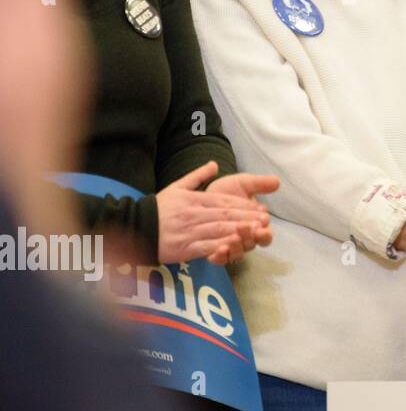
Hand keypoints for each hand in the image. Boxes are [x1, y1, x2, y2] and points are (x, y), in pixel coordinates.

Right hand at [156, 160, 272, 264]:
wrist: (134, 226)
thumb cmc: (159, 208)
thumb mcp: (177, 187)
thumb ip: (197, 176)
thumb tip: (214, 163)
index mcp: (194, 199)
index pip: (224, 201)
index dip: (244, 205)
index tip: (260, 207)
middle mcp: (194, 214)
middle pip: (226, 214)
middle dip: (247, 217)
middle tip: (265, 220)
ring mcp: (189, 231)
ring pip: (219, 229)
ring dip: (240, 230)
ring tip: (257, 231)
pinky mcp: (184, 247)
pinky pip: (205, 247)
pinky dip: (220, 247)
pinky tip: (234, 247)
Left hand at [206, 171, 278, 254]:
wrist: (203, 196)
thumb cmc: (227, 191)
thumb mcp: (244, 183)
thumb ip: (260, 184)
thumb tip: (277, 181)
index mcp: (257, 226)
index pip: (265, 236)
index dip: (264, 233)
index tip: (263, 225)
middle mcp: (246, 239)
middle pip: (252, 245)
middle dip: (249, 237)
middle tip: (244, 226)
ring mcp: (231, 247)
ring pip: (238, 253)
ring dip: (236, 248)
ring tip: (233, 239)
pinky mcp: (214, 251)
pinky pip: (220, 259)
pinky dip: (221, 256)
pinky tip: (218, 249)